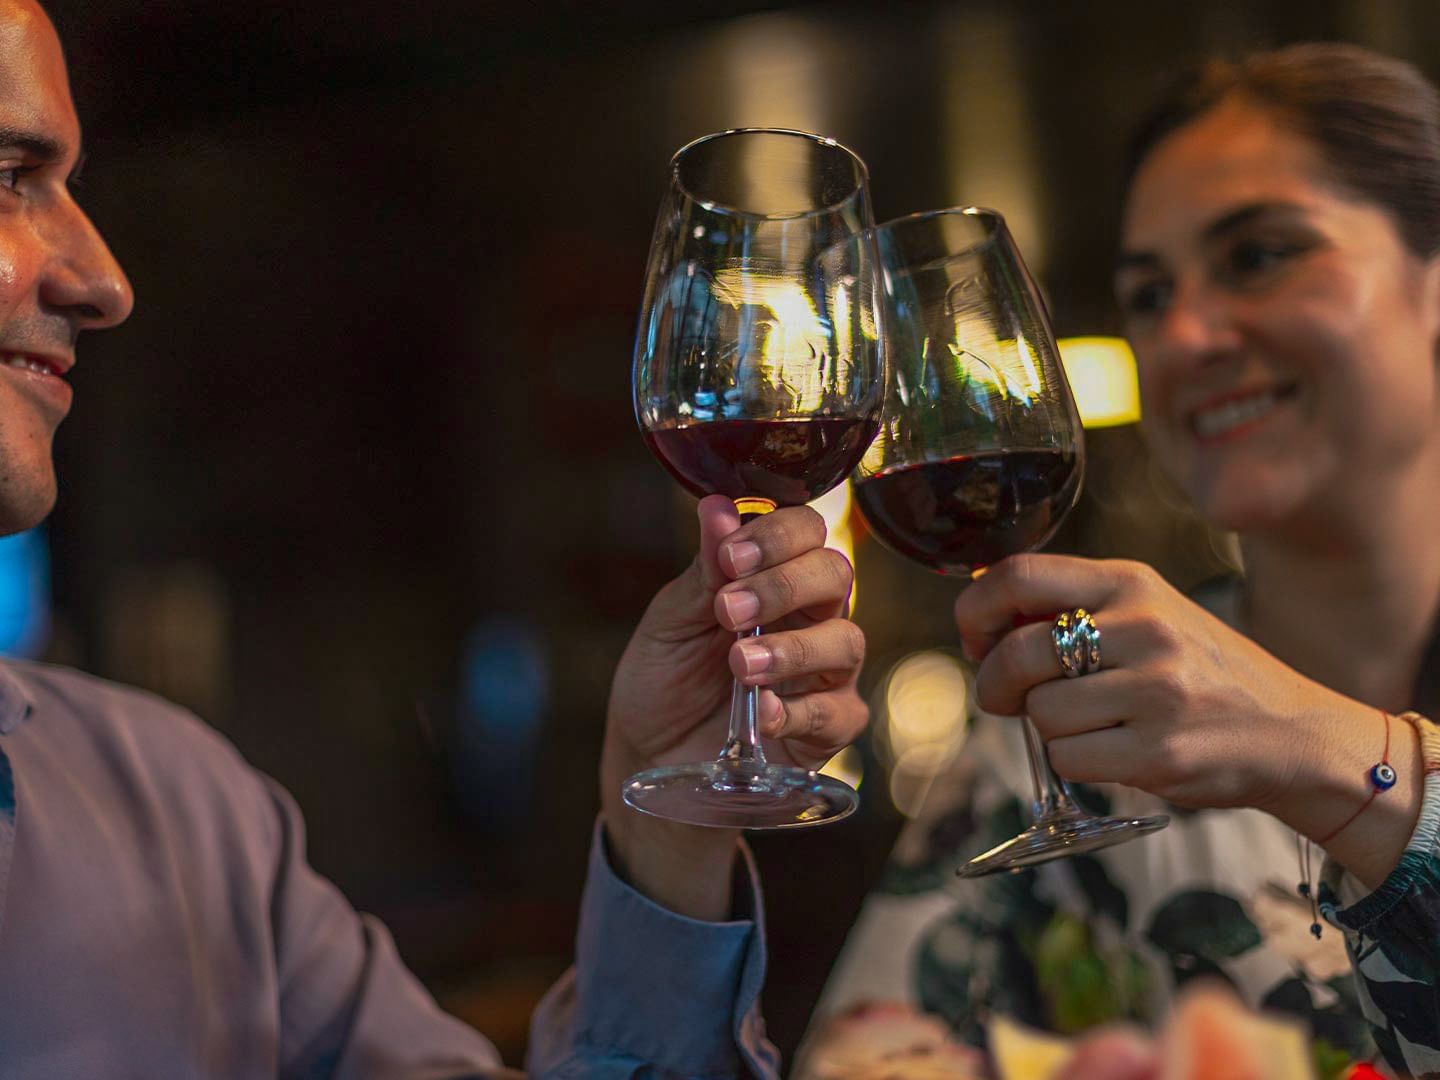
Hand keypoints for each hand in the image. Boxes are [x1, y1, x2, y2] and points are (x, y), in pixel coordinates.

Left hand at [603, 494, 867, 917]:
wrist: (650, 754)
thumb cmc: (665, 677)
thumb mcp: (673, 620)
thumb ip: (704, 571)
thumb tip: (717, 507)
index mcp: (774, 577)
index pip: (805, 532)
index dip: (778, 535)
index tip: (731, 556)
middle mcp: (811, 616)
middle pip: (835, 575)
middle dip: (784, 586)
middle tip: (730, 611)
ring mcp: (825, 673)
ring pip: (846, 641)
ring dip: (792, 649)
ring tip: (739, 665)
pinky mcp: (827, 728)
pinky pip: (836, 713)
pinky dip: (795, 710)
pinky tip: (757, 712)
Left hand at [954, 554, 1343, 810]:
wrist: (1292, 731)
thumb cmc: (1201, 673)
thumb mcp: (1148, 615)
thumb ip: (1073, 611)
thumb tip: (981, 625)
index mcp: (1131, 584)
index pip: (1018, 575)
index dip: (976, 609)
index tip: (974, 638)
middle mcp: (1145, 628)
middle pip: (1019, 652)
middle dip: (995, 683)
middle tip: (1004, 698)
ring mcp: (1156, 690)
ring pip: (1041, 712)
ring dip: (1047, 727)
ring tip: (1088, 724)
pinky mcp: (1161, 751)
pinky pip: (1068, 759)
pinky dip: (1073, 762)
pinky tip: (1110, 751)